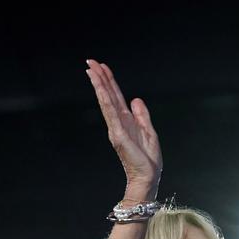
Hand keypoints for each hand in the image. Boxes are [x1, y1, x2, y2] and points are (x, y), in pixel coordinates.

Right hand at [85, 59, 161, 200]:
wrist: (148, 176)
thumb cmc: (148, 158)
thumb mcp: (149, 131)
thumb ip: (142, 115)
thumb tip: (135, 99)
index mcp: (126, 120)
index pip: (115, 96)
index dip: (109, 80)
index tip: (102, 66)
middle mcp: (118, 122)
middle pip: (108, 95)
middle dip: (100, 77)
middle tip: (89, 61)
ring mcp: (116, 128)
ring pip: (106, 101)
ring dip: (99, 84)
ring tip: (91, 70)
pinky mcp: (118, 135)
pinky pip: (110, 114)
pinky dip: (105, 100)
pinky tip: (100, 88)